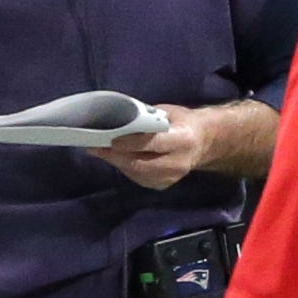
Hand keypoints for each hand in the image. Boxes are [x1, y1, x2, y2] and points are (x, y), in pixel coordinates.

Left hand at [89, 104, 212, 189]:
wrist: (203, 141)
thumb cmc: (182, 121)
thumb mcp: (168, 112)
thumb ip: (147, 118)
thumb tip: (120, 121)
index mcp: (183, 139)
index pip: (153, 143)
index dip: (130, 143)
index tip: (110, 140)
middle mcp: (179, 162)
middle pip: (140, 164)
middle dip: (115, 156)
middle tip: (95, 147)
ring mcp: (172, 177)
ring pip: (137, 174)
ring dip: (117, 162)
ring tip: (100, 151)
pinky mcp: (164, 185)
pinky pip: (139, 178)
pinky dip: (125, 168)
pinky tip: (117, 158)